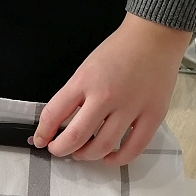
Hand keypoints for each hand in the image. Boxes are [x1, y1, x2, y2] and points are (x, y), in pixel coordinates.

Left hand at [33, 12, 191, 164]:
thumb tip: (58, 122)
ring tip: (82, 153)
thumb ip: (73, 95)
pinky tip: (109, 157)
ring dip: (86, 156)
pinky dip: (118, 158)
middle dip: (61, 149)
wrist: (154, 36)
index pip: (53, 114)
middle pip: (76, 137)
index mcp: (84, 81)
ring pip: (103, 146)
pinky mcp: (153, 115)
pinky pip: (134, 147)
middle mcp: (106, 96)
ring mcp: (131, 107)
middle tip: (59, 150)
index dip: (43, 133)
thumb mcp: (85, 69)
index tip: (41, 140)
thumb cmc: (119, 51)